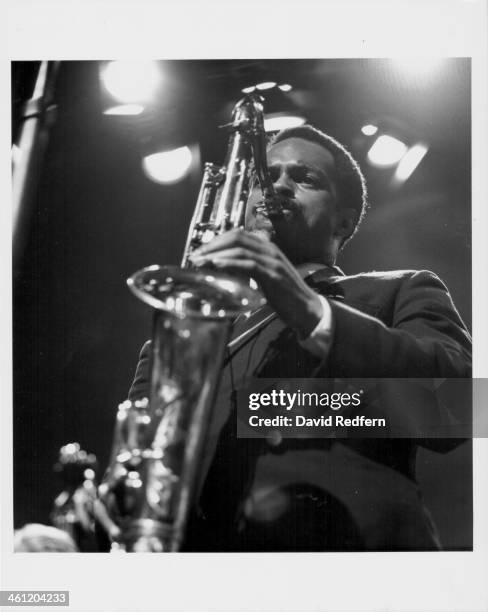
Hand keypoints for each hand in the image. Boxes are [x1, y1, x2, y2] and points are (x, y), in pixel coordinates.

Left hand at [190, 228, 323, 337]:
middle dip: (213, 245)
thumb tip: (226, 269)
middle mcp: (270, 250)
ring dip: (216, 254)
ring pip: (240, 249)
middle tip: (195, 257)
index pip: (238, 235)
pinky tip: (217, 266)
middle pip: (236, 237)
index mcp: (268, 248)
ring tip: (201, 262)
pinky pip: (249, 264)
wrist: (308, 310)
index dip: (217, 241)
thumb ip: (250, 269)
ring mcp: (273, 261)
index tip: (201, 252)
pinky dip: (230, 263)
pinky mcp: (273, 275)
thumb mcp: (265, 277)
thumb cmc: (286, 296)